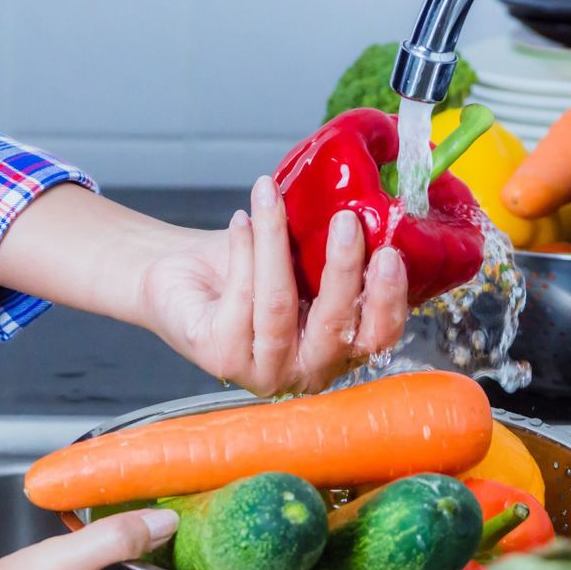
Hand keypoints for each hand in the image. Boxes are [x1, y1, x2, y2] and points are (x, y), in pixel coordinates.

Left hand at [139, 176, 408, 394]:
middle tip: (346, 220)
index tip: (390, 253)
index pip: (377, 338)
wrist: (181, 275)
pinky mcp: (221, 358)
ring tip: (273, 198)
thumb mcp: (300, 261)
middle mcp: (306, 372)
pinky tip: (241, 219)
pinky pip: (240, 297)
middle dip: (342, 270)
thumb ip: (329, 253)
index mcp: (338, 351)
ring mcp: (263, 371)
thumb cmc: (245, 268)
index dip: (387, 299)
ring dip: (277, 243)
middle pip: (334, 327)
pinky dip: (243, 249)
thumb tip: (366, 209)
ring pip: (279, 305)